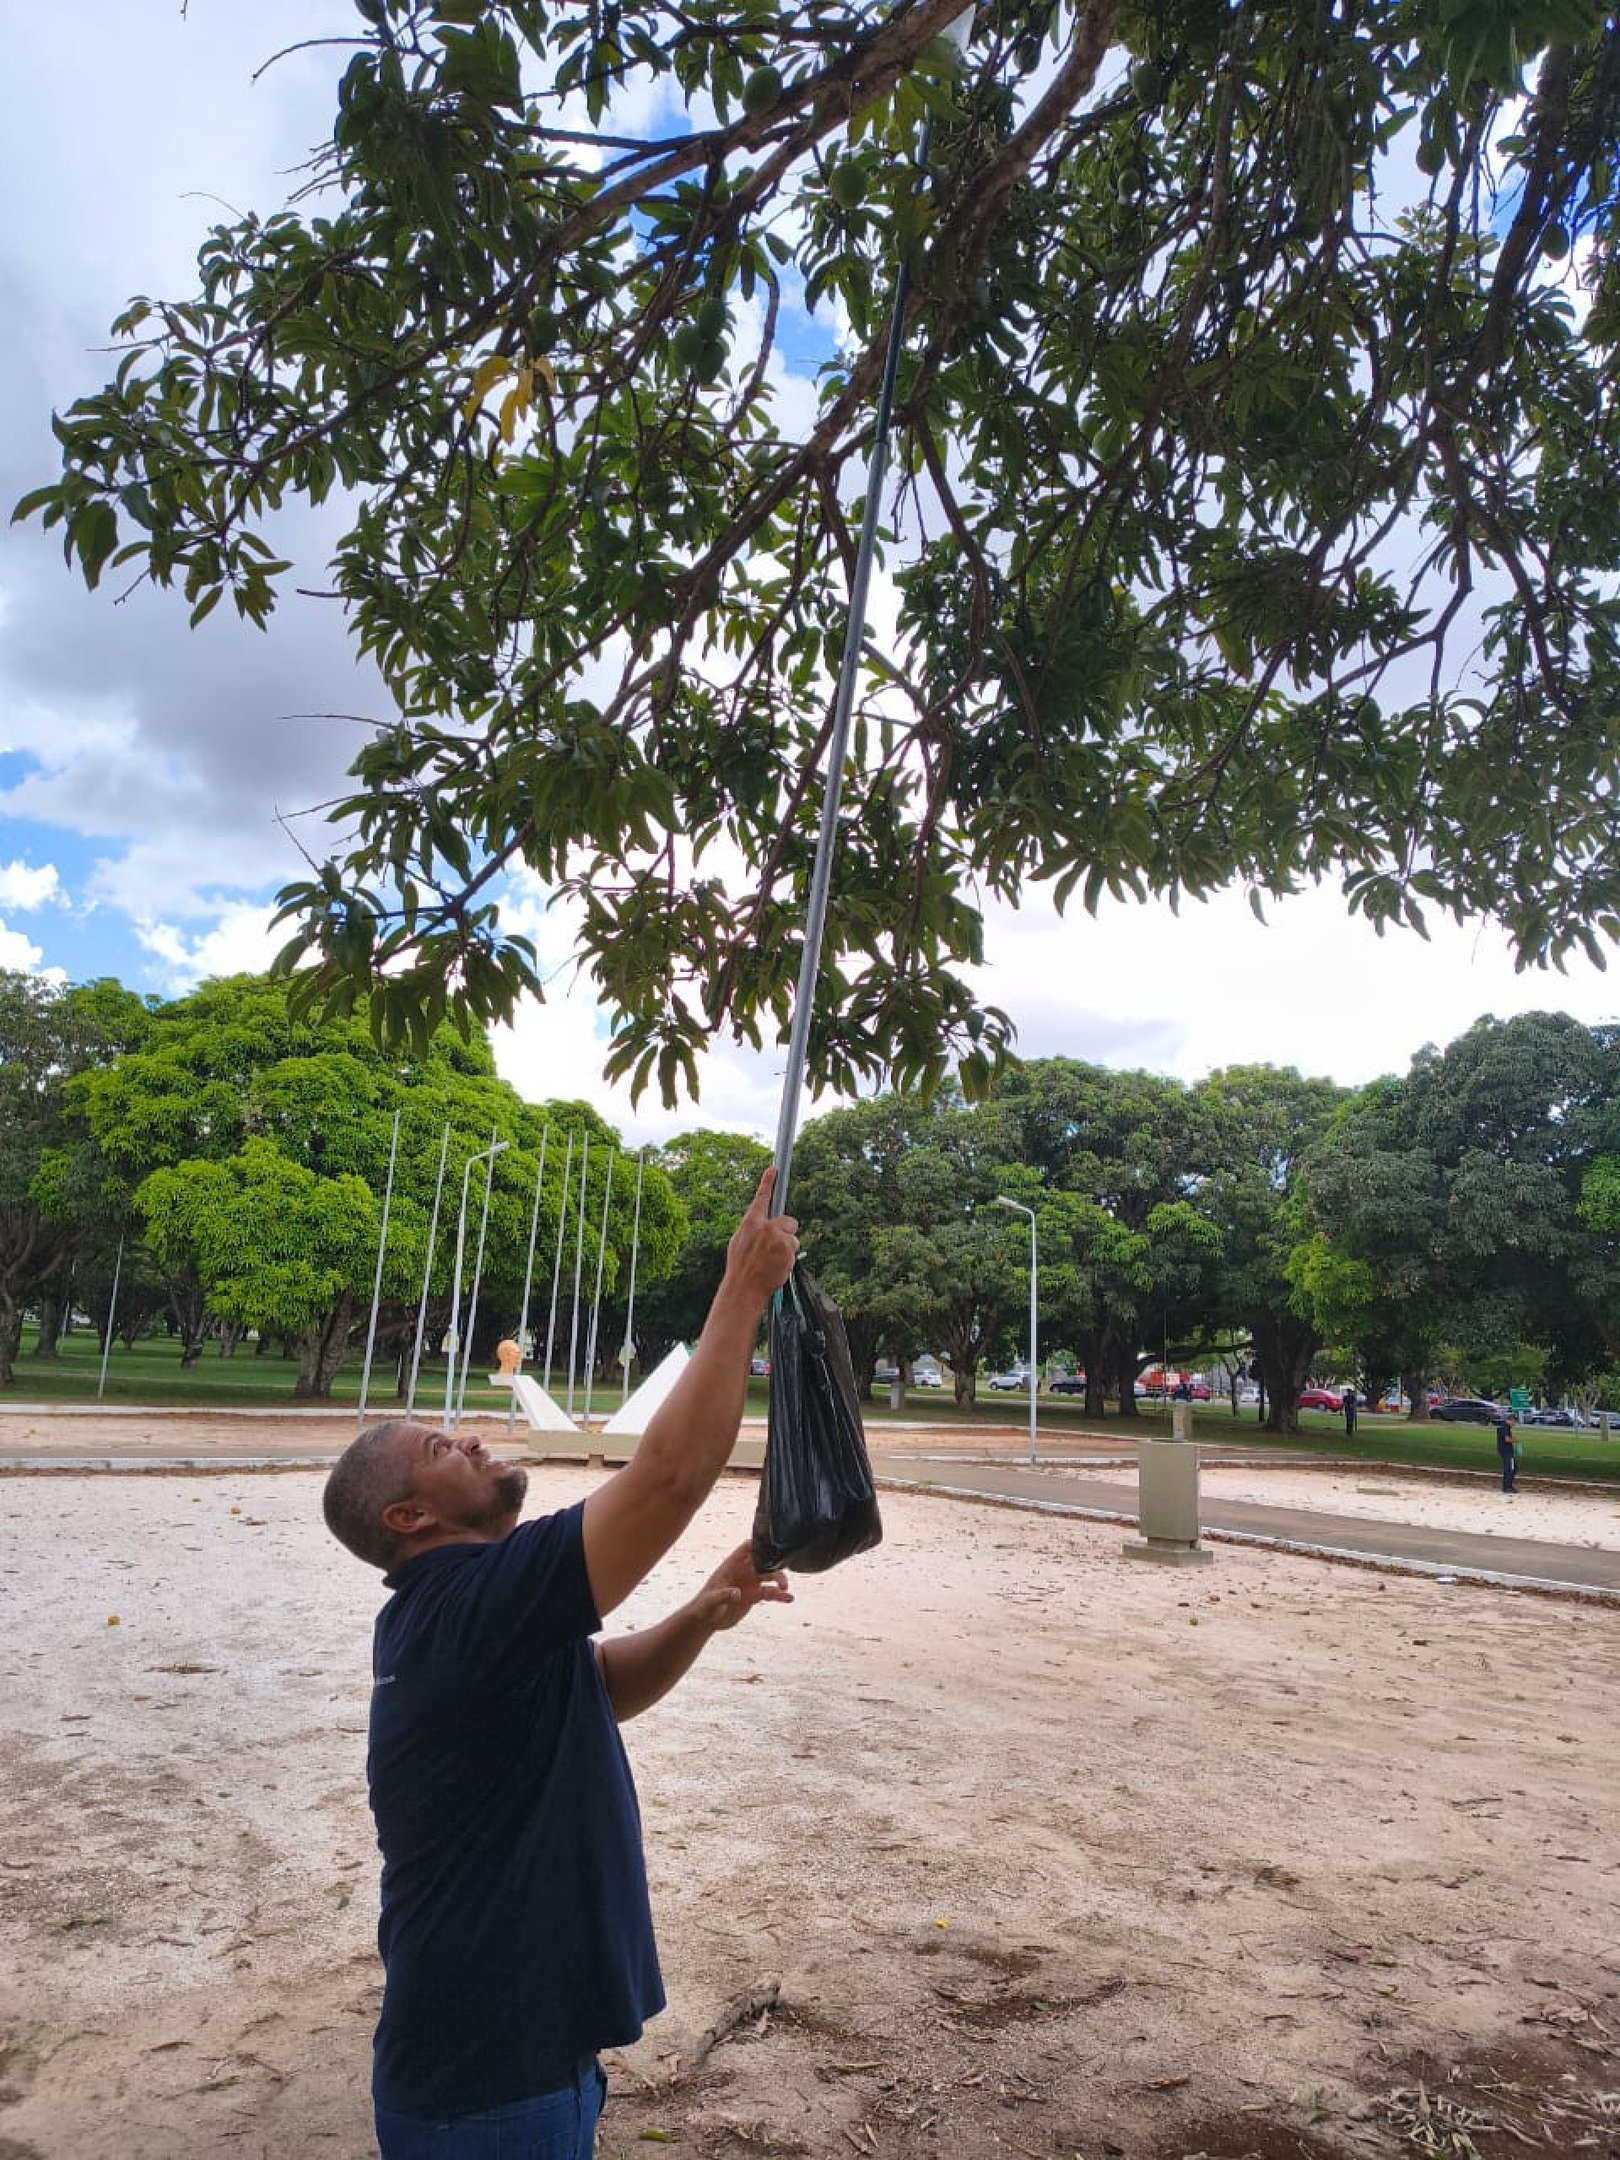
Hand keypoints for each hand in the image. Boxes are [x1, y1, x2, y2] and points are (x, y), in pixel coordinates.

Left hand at [692, 1542, 792, 1632]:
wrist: (707, 1621)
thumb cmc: (705, 1606)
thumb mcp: (711, 1601)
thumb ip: (723, 1596)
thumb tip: (737, 1593)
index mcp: (731, 1565)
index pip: (746, 1548)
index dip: (758, 1544)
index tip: (772, 1545)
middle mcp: (743, 1571)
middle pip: (763, 1562)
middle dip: (774, 1565)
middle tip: (780, 1577)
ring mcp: (750, 1583)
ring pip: (769, 1576)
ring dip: (779, 1580)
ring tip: (785, 1589)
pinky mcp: (754, 1595)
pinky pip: (770, 1593)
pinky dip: (779, 1596)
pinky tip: (788, 1599)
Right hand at [723, 1166, 798, 1303]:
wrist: (744, 1287)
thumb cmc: (740, 1265)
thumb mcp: (739, 1241)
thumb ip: (753, 1229)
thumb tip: (763, 1222)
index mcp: (751, 1223)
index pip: (762, 1198)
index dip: (768, 1182)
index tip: (774, 1168)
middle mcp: (766, 1228)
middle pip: (789, 1221)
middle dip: (786, 1231)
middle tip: (775, 1246)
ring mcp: (779, 1239)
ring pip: (793, 1238)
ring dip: (787, 1247)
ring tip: (772, 1260)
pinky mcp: (788, 1252)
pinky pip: (794, 1251)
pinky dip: (788, 1258)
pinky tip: (776, 1266)